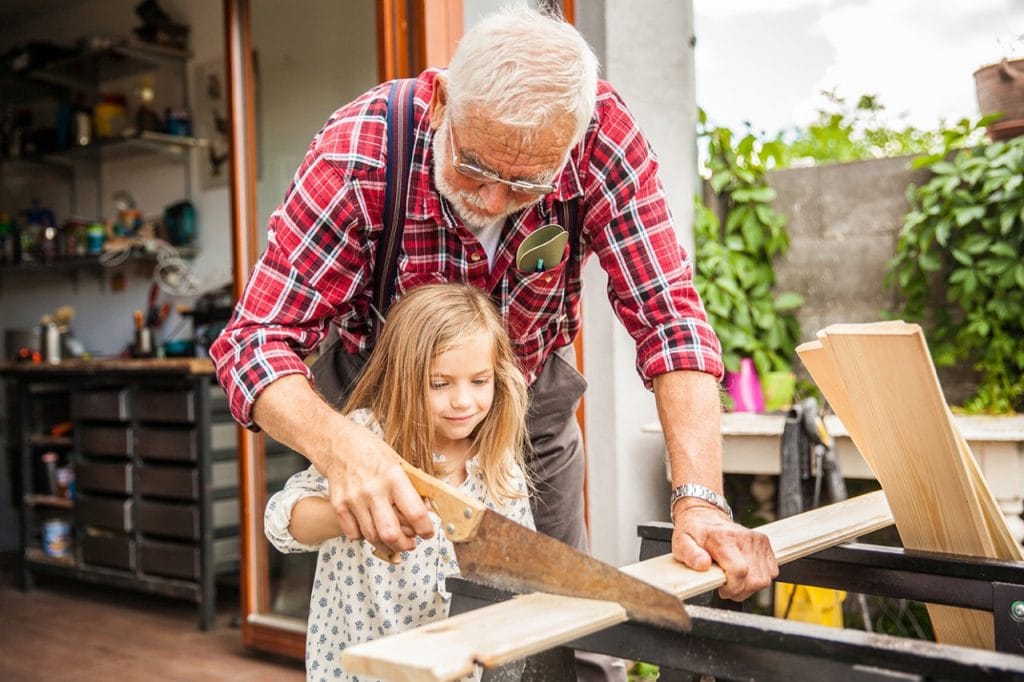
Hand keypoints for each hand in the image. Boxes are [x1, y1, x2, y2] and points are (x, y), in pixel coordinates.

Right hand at [322, 422, 434, 552]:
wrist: (337, 444)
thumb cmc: (371, 452)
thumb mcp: (398, 462)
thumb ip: (411, 486)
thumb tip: (427, 510)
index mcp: (393, 476)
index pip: (415, 512)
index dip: (425, 528)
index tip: (428, 532)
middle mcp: (373, 490)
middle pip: (391, 533)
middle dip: (405, 545)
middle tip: (411, 544)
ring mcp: (353, 499)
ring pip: (373, 537)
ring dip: (387, 544)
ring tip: (394, 541)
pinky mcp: (338, 506)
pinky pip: (353, 534)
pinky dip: (365, 537)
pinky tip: (372, 530)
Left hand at [671, 500, 778, 600]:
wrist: (704, 516)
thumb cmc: (693, 532)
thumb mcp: (681, 543)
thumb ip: (690, 555)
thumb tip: (703, 565)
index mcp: (723, 538)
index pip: (740, 571)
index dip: (732, 588)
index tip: (722, 588)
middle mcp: (744, 537)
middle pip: (755, 579)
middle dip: (740, 591)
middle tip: (726, 586)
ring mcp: (756, 540)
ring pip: (764, 579)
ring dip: (749, 586)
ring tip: (733, 579)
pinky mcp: (764, 542)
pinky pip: (771, 571)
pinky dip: (758, 577)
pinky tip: (744, 572)